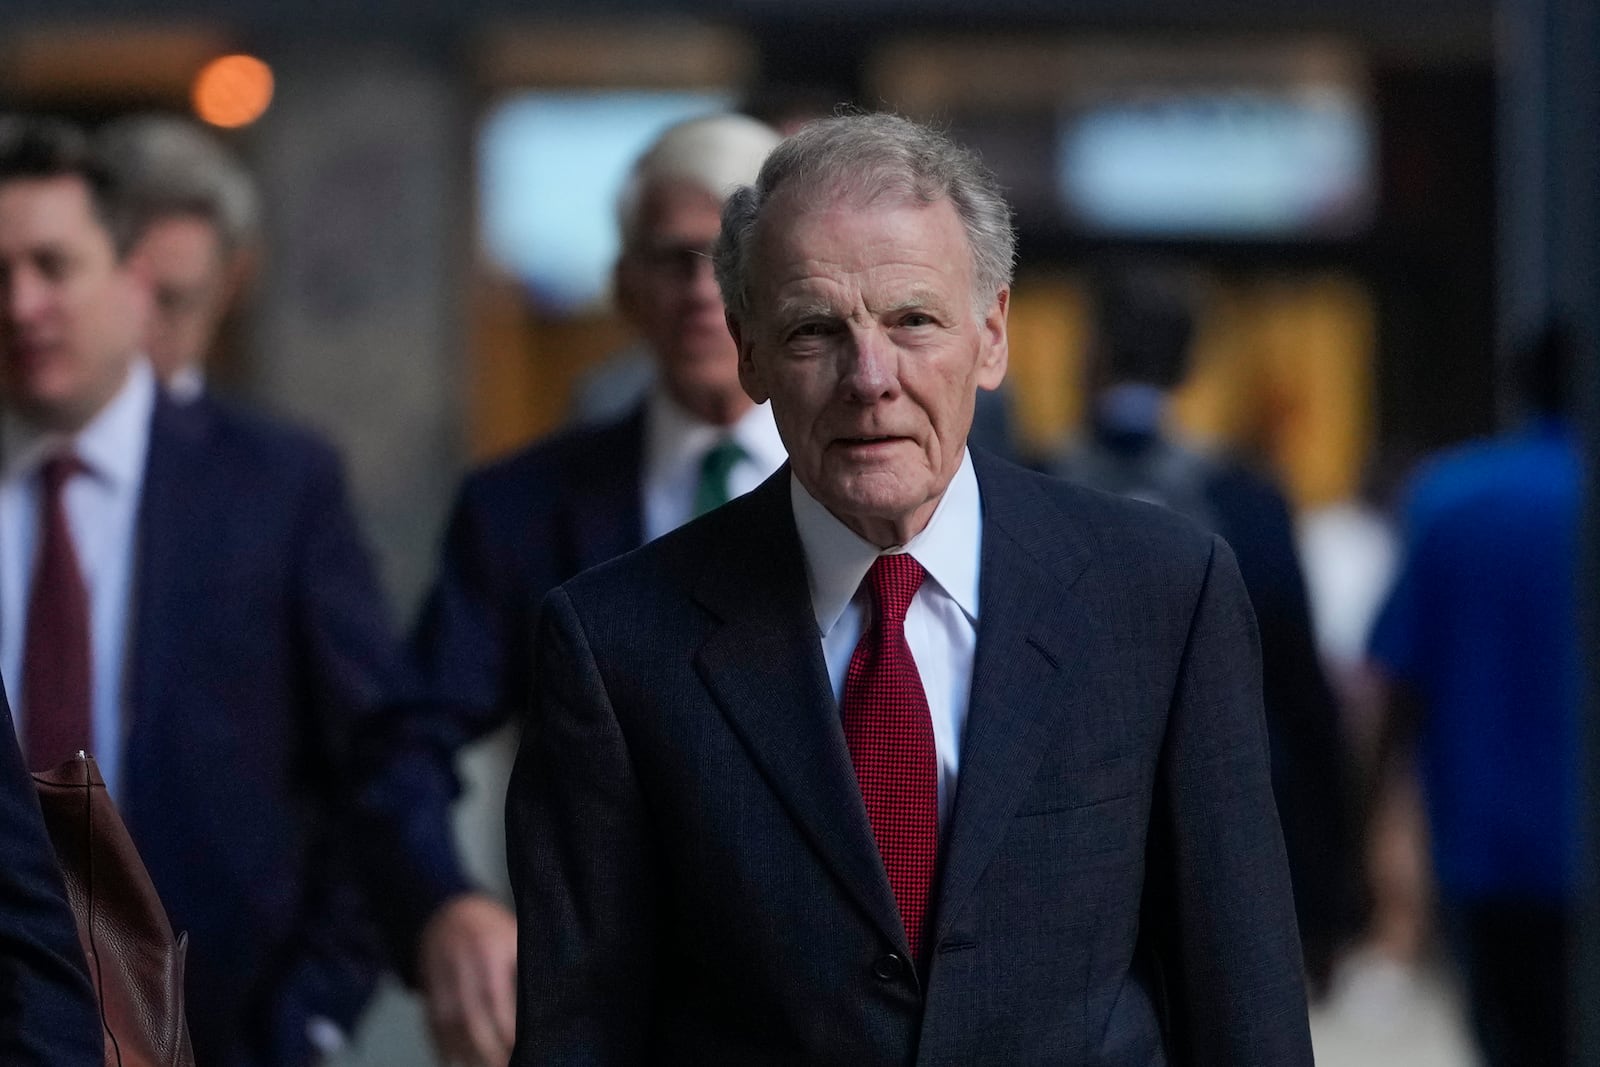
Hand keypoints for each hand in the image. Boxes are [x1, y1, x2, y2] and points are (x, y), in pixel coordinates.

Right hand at [418, 892, 517, 1066]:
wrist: (449, 910)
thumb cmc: (492, 927)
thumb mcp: (515, 935)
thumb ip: (526, 966)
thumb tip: (548, 1002)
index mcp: (490, 951)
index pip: (496, 997)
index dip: (506, 1028)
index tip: (519, 1049)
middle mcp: (463, 965)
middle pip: (471, 1016)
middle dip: (487, 1049)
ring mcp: (442, 977)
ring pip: (450, 1024)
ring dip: (465, 1053)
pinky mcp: (429, 987)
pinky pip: (432, 1022)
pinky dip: (441, 1046)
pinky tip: (453, 1061)